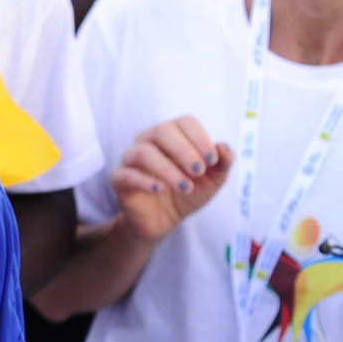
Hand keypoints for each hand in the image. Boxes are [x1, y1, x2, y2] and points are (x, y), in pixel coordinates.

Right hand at [108, 115, 231, 246]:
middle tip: (198, 171)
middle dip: (183, 150)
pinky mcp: (119, 179)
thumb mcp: (213, 180)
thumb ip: (223, 162)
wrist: (165, 219)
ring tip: (185, 187)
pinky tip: (160, 190)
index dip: (200, 138)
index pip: (184, 122)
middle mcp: (148, 141)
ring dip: (167, 169)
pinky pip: (126, 174)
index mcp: (172, 135)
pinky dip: (145, 181)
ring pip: (143, 152)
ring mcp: (131, 159)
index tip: (212, 160)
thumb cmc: (188, 191)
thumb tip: (223, 146)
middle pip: (161, 130)